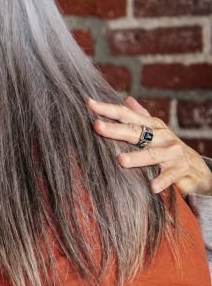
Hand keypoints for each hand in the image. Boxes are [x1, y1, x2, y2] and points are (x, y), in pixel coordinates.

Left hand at [90, 97, 211, 195]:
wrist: (196, 167)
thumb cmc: (167, 147)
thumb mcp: (155, 130)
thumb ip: (140, 115)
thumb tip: (126, 99)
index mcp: (151, 125)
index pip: (127, 115)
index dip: (108, 109)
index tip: (89, 104)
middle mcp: (161, 136)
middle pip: (135, 132)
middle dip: (115, 129)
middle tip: (97, 126)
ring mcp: (172, 152)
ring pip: (151, 154)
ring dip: (137, 157)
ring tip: (120, 161)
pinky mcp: (180, 169)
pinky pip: (169, 176)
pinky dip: (161, 181)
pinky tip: (152, 187)